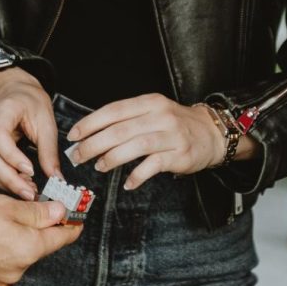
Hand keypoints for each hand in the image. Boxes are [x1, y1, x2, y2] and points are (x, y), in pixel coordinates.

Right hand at [0, 68, 56, 197]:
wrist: (14, 92)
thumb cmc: (30, 102)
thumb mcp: (46, 121)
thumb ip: (49, 150)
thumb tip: (56, 177)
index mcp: (2, 112)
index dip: (12, 157)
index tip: (31, 171)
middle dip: (11, 179)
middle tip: (31, 193)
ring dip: (6, 183)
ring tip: (27, 192)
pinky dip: (0, 180)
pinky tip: (18, 185)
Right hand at [0, 189, 82, 284]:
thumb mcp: (7, 206)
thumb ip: (38, 212)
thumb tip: (61, 213)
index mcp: (30, 248)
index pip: (63, 238)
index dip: (73, 223)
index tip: (78, 214)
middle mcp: (19, 267)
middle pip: (43, 245)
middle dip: (45, 226)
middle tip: (42, 205)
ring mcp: (1, 273)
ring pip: (22, 250)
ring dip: (22, 234)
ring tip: (7, 214)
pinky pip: (4, 256)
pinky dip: (5, 242)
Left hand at [63, 94, 228, 189]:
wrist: (213, 133)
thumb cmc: (176, 124)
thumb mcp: (153, 112)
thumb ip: (127, 120)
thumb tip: (93, 133)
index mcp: (149, 102)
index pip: (114, 110)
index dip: (91, 123)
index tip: (74, 135)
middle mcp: (160, 116)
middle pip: (121, 129)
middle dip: (94, 143)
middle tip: (78, 155)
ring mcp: (171, 135)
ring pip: (136, 145)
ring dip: (113, 158)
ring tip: (99, 166)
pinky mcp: (180, 154)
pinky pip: (154, 165)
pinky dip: (138, 175)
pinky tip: (128, 183)